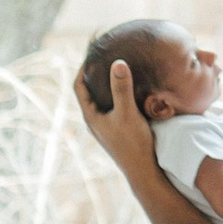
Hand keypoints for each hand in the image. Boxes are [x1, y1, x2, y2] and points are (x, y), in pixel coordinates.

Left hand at [76, 62, 169, 202]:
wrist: (144, 171)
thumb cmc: (133, 143)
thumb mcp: (127, 112)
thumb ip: (122, 88)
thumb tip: (117, 62)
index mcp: (91, 116)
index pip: (79, 86)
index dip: (82, 67)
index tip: (92, 52)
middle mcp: (95, 120)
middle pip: (89, 91)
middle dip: (95, 73)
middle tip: (106, 55)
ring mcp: (107, 126)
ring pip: (102, 99)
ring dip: (107, 84)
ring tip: (119, 67)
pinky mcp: (118, 130)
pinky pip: (114, 106)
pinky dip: (118, 94)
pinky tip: (134, 89)